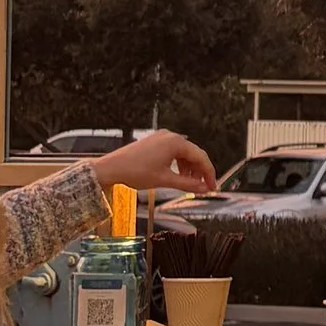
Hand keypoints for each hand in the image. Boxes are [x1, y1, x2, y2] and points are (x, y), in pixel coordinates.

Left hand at [93, 130, 215, 196]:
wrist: (111, 168)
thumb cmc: (135, 171)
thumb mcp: (165, 180)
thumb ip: (188, 184)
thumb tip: (203, 189)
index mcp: (175, 142)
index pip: (201, 157)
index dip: (209, 174)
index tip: (213, 187)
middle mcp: (170, 136)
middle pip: (193, 154)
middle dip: (199, 171)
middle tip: (203, 187)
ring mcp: (161, 138)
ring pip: (183, 153)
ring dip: (189, 168)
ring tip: (190, 184)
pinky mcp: (154, 142)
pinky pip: (173, 151)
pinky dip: (178, 164)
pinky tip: (177, 175)